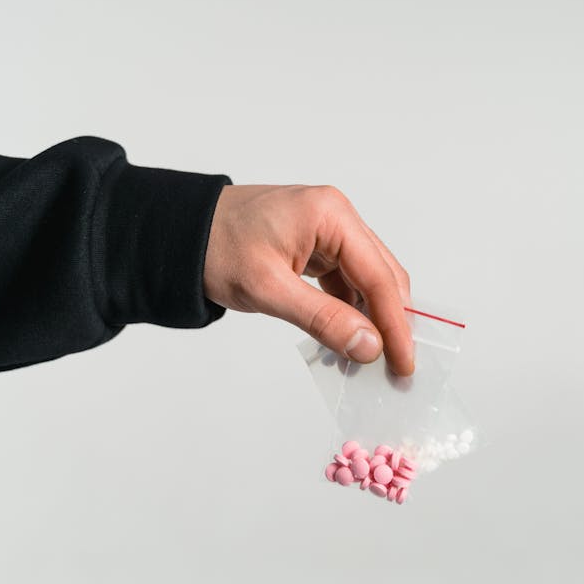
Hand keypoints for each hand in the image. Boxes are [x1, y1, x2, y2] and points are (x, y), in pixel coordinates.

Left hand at [203, 184, 413, 375]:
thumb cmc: (216, 248)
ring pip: (366, 280)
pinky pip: (344, 280)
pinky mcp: (316, 244)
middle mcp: (337, 216)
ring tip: (368, 360)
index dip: (396, 323)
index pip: (378, 275)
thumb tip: (369, 346)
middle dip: (389, 322)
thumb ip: (322, 318)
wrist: (179, 232)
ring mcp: (327, 229)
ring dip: (369, 318)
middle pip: (381, 275)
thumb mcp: (267, 288)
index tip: (404, 363)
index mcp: (331, 215)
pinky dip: (348, 310)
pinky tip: (346, 338)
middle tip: (395, 368)